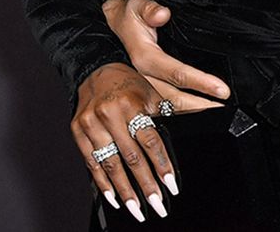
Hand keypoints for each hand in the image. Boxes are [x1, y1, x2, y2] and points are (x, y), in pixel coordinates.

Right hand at [72, 62, 176, 222]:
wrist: (96, 70)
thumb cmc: (129, 83)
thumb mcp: (152, 95)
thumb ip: (169, 115)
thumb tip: (202, 120)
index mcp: (132, 103)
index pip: (150, 141)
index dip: (161, 165)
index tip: (171, 185)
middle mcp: (110, 114)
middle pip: (131, 157)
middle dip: (146, 185)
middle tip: (157, 205)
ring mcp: (91, 123)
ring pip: (110, 164)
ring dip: (125, 191)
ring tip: (137, 209)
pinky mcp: (77, 131)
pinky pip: (91, 162)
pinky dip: (103, 182)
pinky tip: (114, 197)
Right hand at [103, 0, 230, 110]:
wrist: (103, 30)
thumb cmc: (127, 17)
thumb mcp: (136, 6)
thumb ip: (149, 9)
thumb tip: (162, 14)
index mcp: (144, 57)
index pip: (177, 73)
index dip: (200, 82)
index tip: (222, 90)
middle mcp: (142, 78)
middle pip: (174, 99)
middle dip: (200, 107)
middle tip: (224, 110)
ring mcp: (142, 88)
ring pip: (167, 109)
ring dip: (190, 115)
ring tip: (214, 117)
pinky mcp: (142, 93)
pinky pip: (161, 109)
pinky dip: (177, 116)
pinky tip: (192, 118)